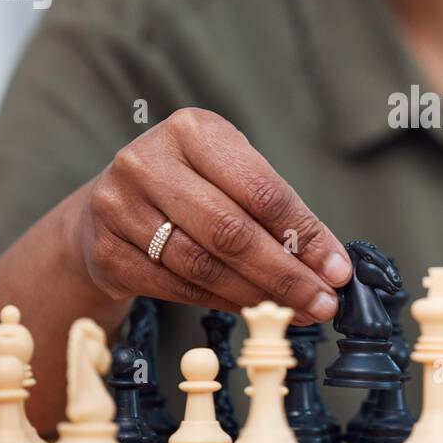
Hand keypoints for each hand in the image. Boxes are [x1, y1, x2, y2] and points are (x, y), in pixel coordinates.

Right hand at [69, 107, 351, 323]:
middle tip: (323, 303)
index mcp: (192, 130)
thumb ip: (275, 212)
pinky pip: (178, 288)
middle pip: (231, 232)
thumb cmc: (188, 188)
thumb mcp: (229, 176)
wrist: (104, 210)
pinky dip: (223, 302)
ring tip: (296, 312)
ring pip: (203, 265)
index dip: (305, 234)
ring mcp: (119, 207)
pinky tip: (252, 309)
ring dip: (258, 296)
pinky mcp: (106, 252)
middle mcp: (148, 162)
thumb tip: (329, 266)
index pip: (261, 189)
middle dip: (286, 274)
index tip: (338, 270)